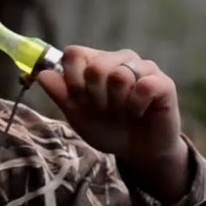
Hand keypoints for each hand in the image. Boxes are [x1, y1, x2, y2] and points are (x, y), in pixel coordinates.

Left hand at [36, 46, 190, 202]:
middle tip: (106, 111)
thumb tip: (42, 74)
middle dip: (95, 98)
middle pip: (96, 66)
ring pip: (120, 75)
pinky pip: (143, 87)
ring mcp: (144, 68)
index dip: (72, 80)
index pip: (74, 53)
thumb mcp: (78, 115)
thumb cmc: (109, 129)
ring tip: (124, 113)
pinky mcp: (164, 83)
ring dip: (117, 104)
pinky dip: (136, 107)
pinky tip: (139, 113)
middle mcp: (121, 59)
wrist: (139, 152)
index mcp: (98, 61)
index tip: (80, 100)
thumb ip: (61, 95)